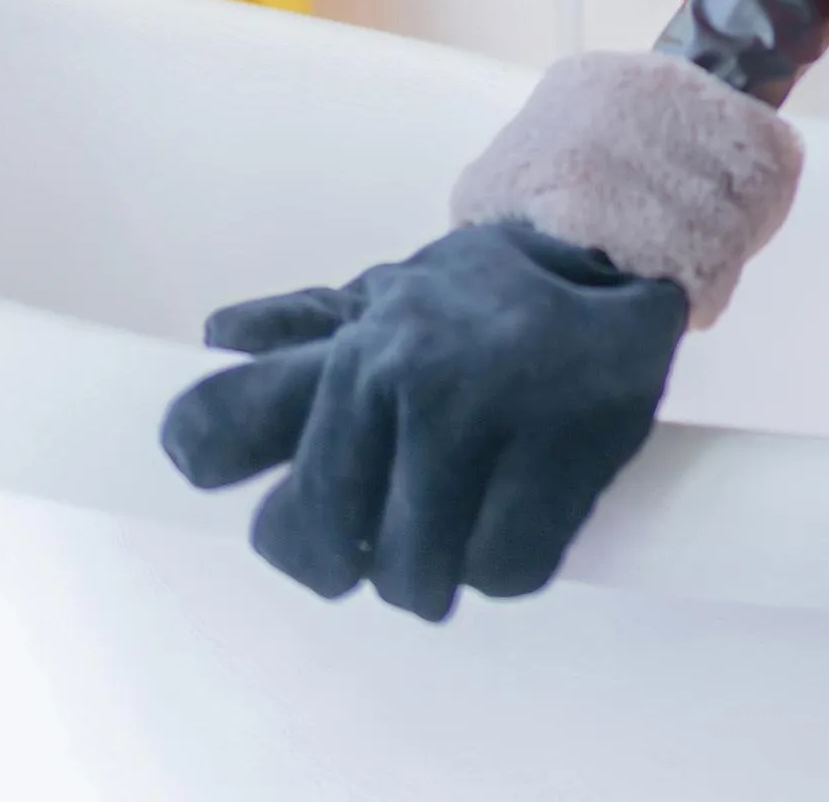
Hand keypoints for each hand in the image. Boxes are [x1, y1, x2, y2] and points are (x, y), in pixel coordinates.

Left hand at [159, 220, 687, 620]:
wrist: (612, 253)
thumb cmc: (486, 295)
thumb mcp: (391, 295)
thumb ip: (303, 330)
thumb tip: (220, 338)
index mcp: (352, 346)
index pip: (217, 429)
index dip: (223, 477)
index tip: (275, 498)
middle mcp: (403, 374)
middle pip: (317, 546)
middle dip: (351, 556)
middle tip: (389, 534)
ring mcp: (486, 409)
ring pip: (414, 575)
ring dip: (440, 568)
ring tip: (466, 519)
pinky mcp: (567, 443)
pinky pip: (505, 571)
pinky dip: (511, 562)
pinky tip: (520, 515)